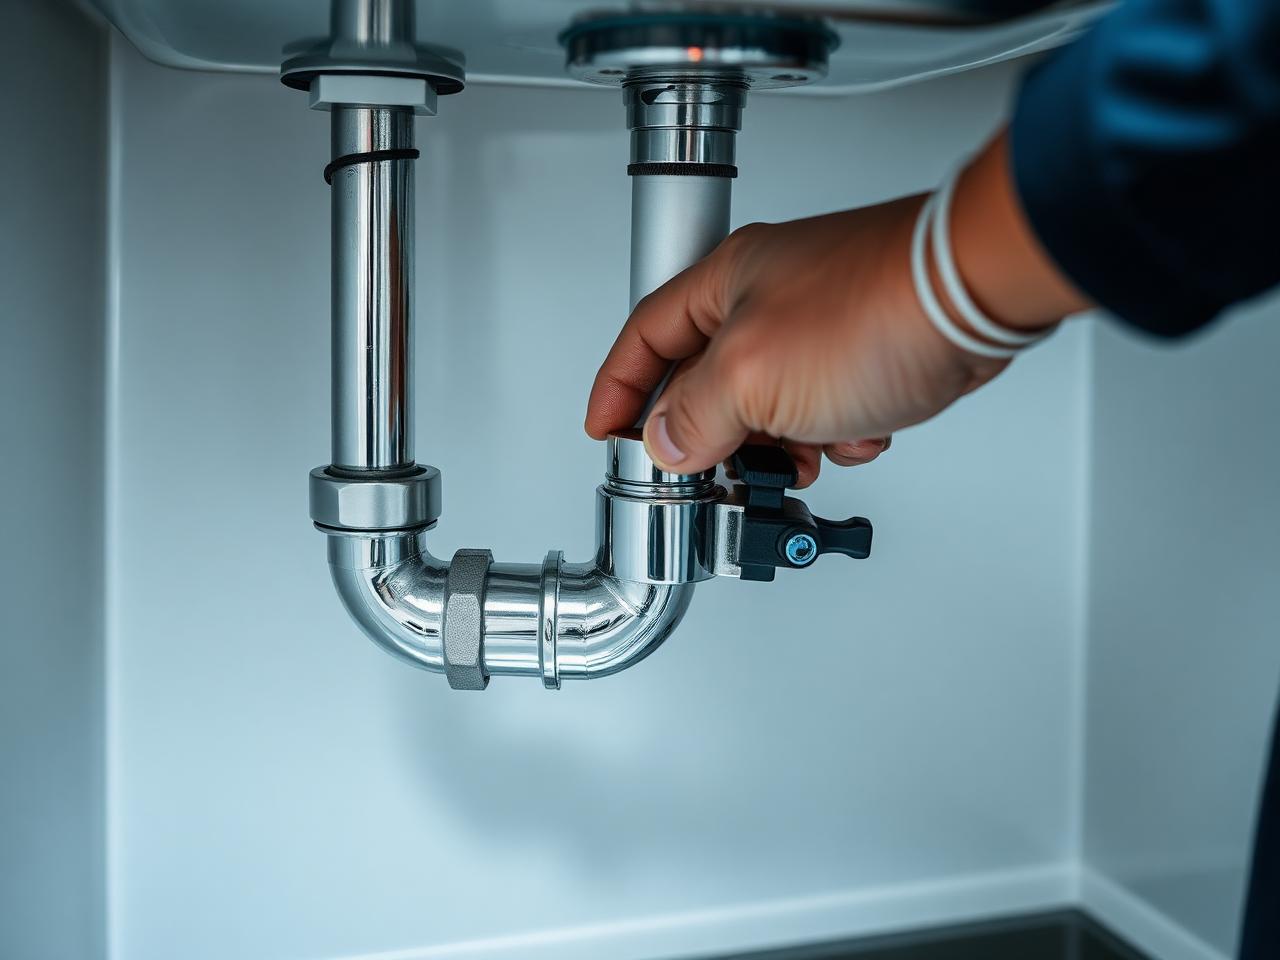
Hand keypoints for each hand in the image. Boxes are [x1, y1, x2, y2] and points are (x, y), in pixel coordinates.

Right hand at [584, 132, 1084, 483]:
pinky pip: (828, 407)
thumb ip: (695, 416)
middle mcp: (768, 297)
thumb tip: (667, 445)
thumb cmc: (877, 307)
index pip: (643, 338)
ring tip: (804, 453)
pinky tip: (857, 430)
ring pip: (771, 404)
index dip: (618, 390)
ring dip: (785, 442)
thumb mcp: (752, 376)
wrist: (973, 299)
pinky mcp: (865, 347)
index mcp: (724, 284)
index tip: (608, 432)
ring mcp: (819, 322)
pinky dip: (837, 431)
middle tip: (717, 470)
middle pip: (707, 380)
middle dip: (717, 435)